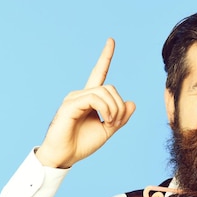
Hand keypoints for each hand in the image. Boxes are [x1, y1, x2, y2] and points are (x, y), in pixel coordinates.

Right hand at [36, 38, 135, 168]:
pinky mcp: (70, 105)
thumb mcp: (107, 131)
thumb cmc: (81, 144)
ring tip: (110, 124)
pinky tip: (105, 121)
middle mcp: (81, 95)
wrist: (65, 156)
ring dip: (114, 109)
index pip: (98, 73)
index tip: (111, 41)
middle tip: (116, 123)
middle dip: (119, 106)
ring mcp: (75, 98)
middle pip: (110, 88)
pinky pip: (95, 98)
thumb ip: (120, 118)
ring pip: (104, 92)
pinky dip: (106, 109)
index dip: (105, 57)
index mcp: (90, 99)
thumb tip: (132, 103)